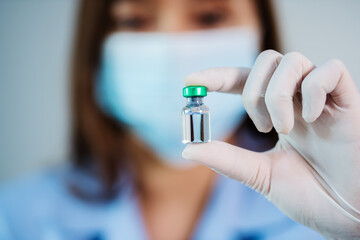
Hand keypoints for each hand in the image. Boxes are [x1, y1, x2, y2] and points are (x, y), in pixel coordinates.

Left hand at [182, 50, 359, 238]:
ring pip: (292, 60)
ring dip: (277, 94)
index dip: (218, 76)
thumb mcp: (261, 176)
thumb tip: (189, 148)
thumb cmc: (312, 197)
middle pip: (267, 60)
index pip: (244, 81)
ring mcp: (323, 99)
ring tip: (282, 127)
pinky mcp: (349, 102)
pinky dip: (314, 89)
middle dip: (252, 90)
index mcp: (278, 115)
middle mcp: (298, 101)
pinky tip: (313, 118)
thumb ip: (229, 160)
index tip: (191, 81)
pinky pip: (330, 70)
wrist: (350, 216)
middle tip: (261, 126)